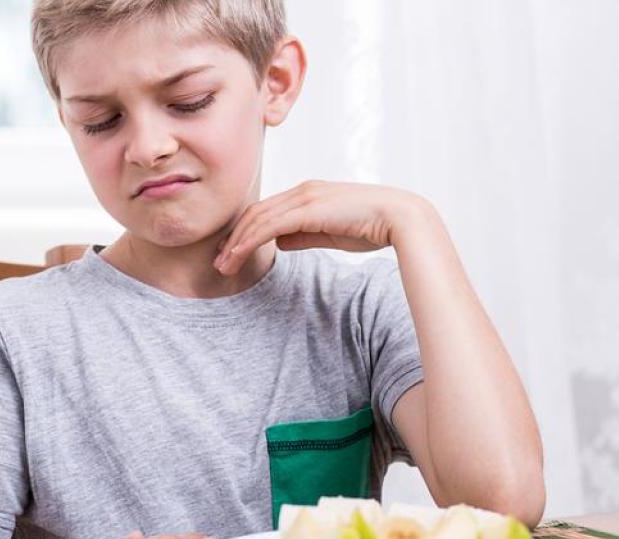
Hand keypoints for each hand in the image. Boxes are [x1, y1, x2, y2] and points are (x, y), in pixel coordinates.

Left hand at [214, 180, 426, 274]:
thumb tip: (278, 242)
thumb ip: (302, 235)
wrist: (400, 218)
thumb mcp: (328, 232)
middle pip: (254, 213)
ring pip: (257, 219)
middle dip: (232, 239)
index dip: (243, 233)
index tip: (230, 254)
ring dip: (236, 243)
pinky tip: (238, 256)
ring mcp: (304, 197)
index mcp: (306, 195)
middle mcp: (301, 191)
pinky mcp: (308, 208)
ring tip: (223, 266)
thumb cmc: (370, 226)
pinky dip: (250, 241)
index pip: (265, 211)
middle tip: (218, 263)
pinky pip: (269, 225)